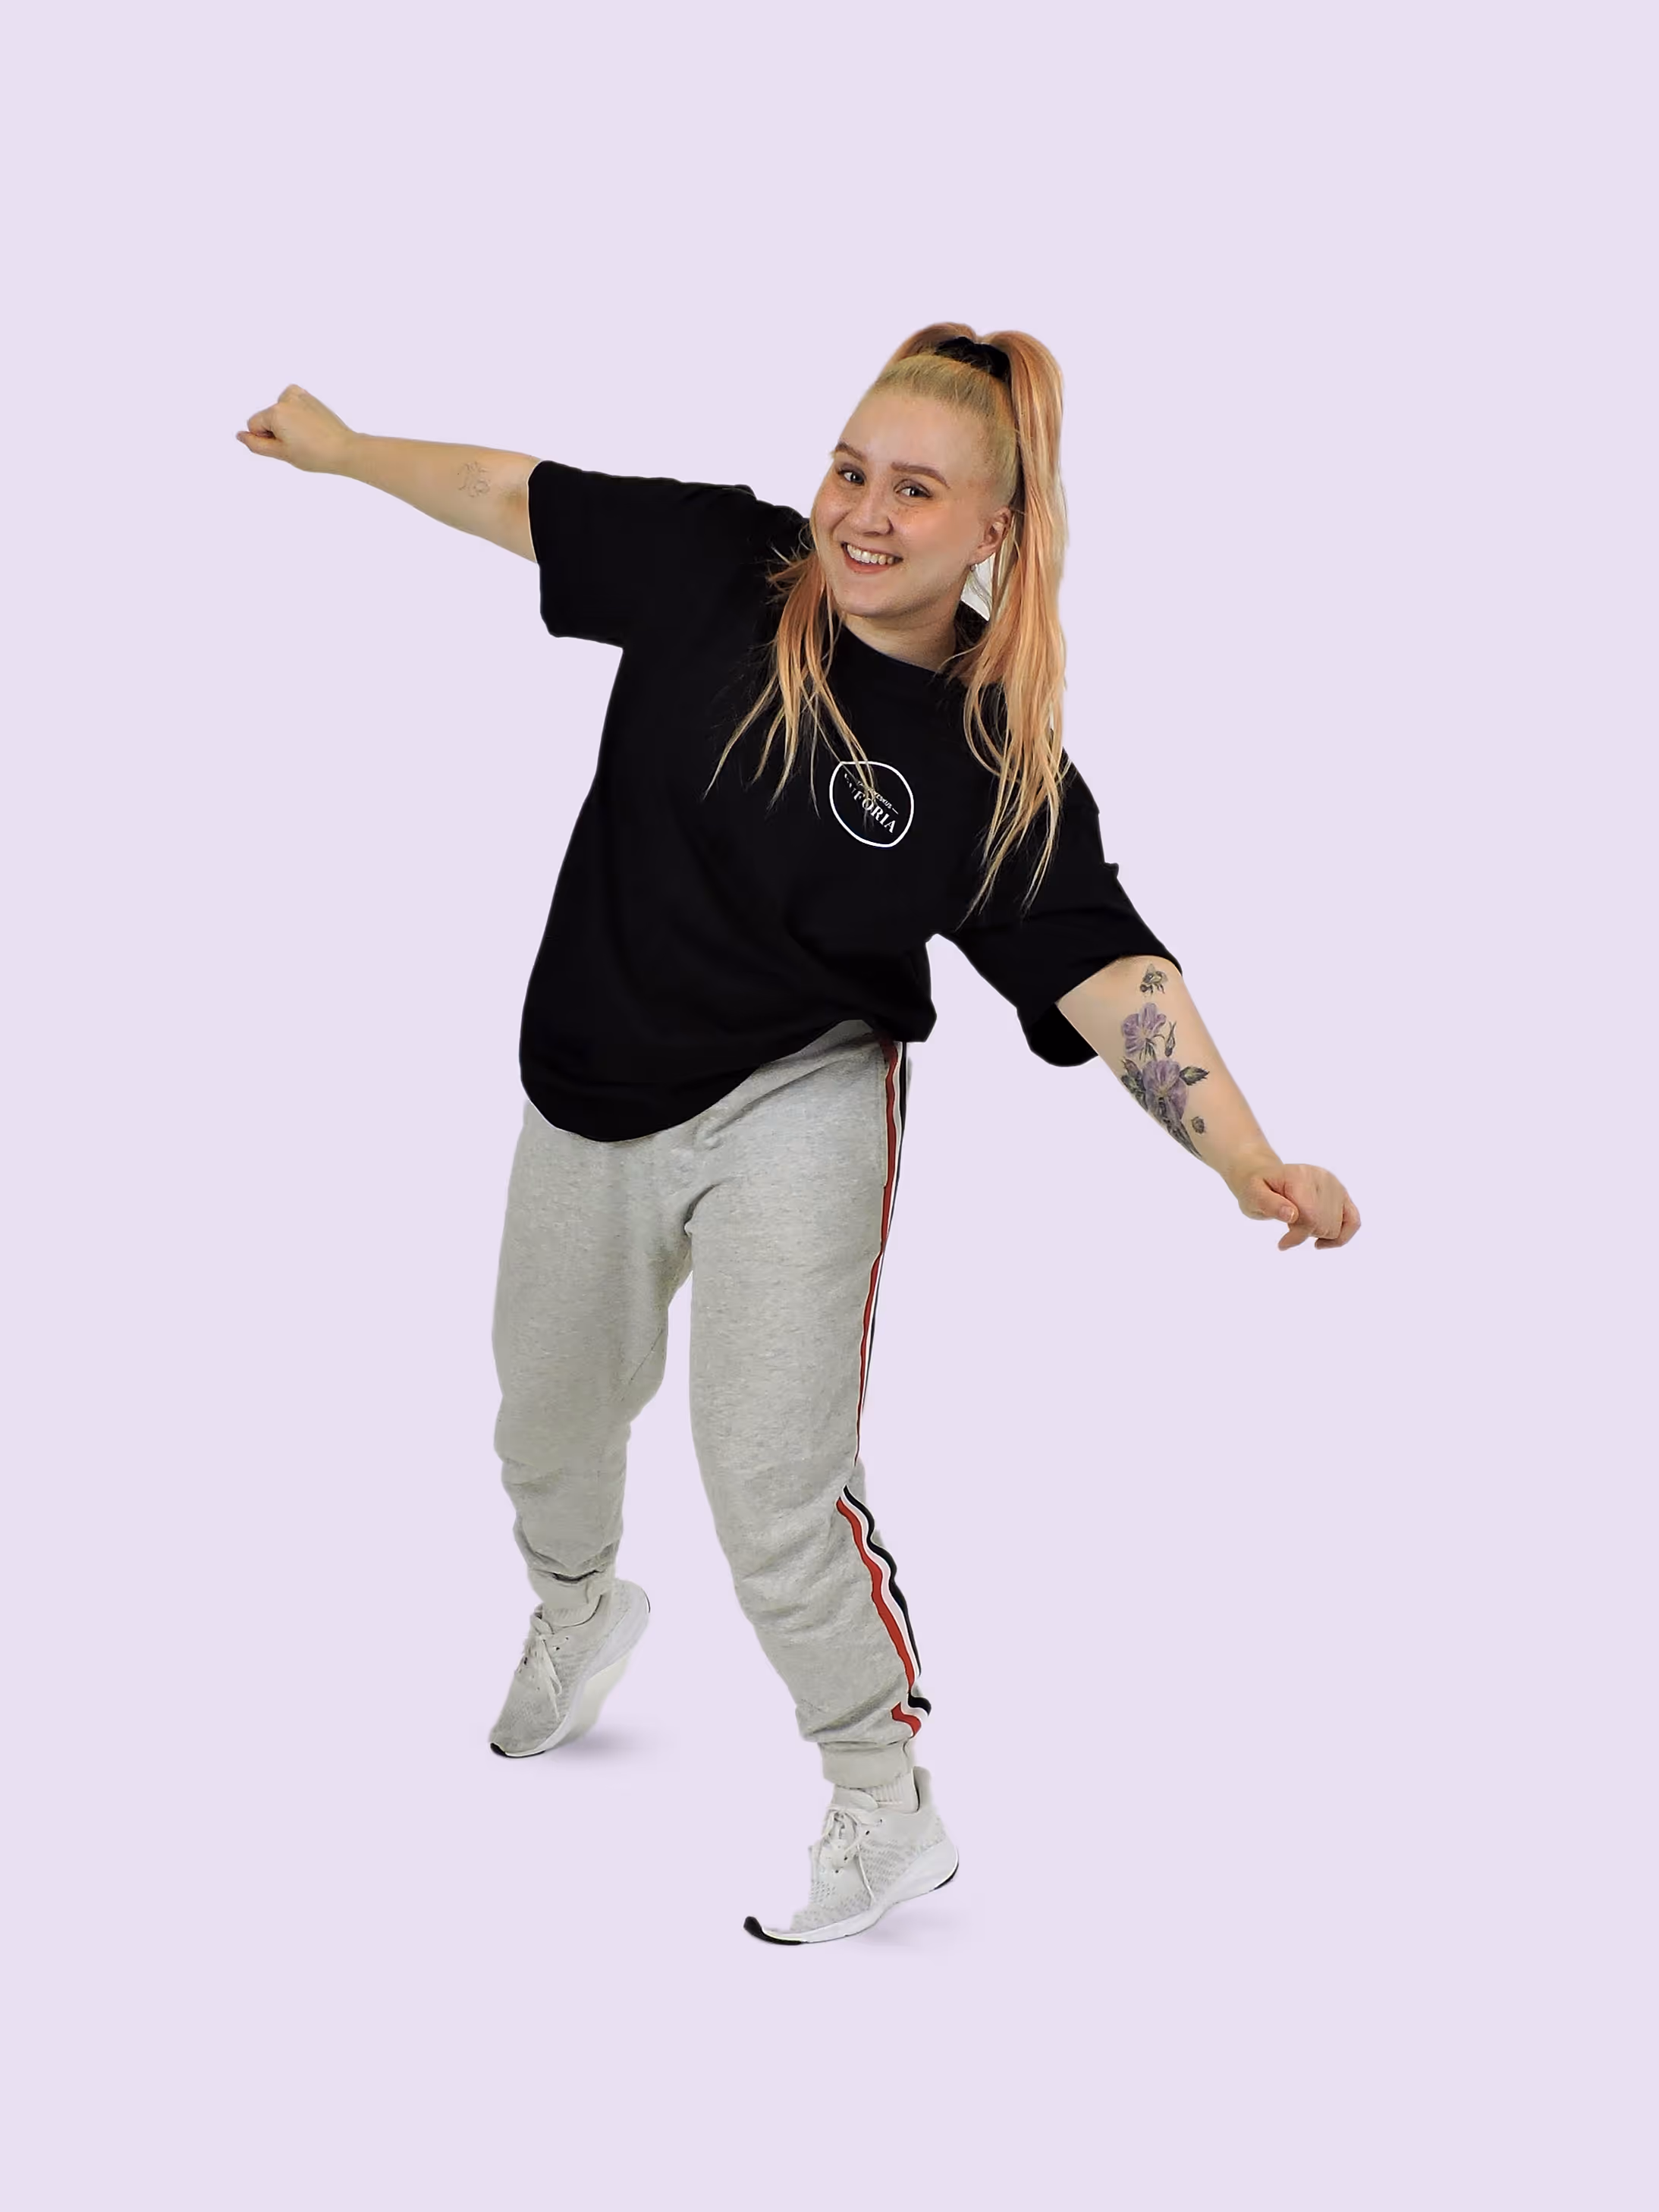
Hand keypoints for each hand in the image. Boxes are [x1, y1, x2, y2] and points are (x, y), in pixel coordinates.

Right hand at [235, 384, 356, 473]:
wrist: (345, 450)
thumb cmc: (315, 454)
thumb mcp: (281, 454)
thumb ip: (256, 445)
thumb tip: (240, 435)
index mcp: (276, 412)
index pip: (253, 425)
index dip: (266, 440)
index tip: (286, 446)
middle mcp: (286, 398)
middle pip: (266, 417)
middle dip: (277, 430)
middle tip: (299, 443)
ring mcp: (299, 395)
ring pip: (279, 412)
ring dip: (287, 423)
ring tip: (306, 436)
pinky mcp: (309, 396)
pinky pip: (291, 405)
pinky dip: (295, 414)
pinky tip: (309, 426)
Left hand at [1228, 1160, 1359, 1250]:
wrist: (1264, 1176)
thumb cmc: (1256, 1189)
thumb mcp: (1252, 1197)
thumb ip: (1270, 1205)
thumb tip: (1292, 1215)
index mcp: (1300, 1176)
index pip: (1310, 1217)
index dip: (1296, 1236)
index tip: (1282, 1244)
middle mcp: (1323, 1178)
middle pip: (1325, 1225)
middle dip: (1306, 1232)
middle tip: (1289, 1223)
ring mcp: (1335, 1185)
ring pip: (1336, 1228)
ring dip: (1316, 1232)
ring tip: (1300, 1220)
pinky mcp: (1342, 1193)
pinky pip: (1354, 1221)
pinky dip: (1342, 1236)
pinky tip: (1321, 1242)